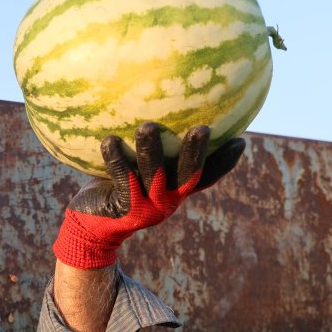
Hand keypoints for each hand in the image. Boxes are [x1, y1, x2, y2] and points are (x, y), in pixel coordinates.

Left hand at [52, 122, 245, 268]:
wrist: (90, 225)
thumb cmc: (114, 188)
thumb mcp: (135, 171)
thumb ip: (148, 150)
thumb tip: (152, 106)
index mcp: (176, 190)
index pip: (207, 177)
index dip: (225, 161)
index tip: (241, 140)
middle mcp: (167, 199)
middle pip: (189, 176)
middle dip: (196, 153)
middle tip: (203, 129)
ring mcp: (147, 206)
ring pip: (155, 175)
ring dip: (152, 150)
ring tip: (147, 126)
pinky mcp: (125, 208)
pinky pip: (122, 179)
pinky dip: (115, 158)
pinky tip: (108, 140)